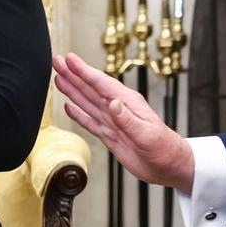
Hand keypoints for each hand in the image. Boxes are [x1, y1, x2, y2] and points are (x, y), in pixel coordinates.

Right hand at [52, 52, 194, 191]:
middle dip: (73, 74)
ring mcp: (113, 122)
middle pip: (90, 88)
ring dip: (72, 90)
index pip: (102, 83)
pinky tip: (68, 107)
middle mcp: (118, 109)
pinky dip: (78, 114)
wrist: (168, 166)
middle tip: (56, 61)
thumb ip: (128, 120)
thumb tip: (113, 103)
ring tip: (58, 78)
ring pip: (87, 102)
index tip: (70, 59)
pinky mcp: (110, 135)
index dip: (84, 71)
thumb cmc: (164, 148)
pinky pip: (90, 121)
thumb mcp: (147, 134)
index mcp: (128, 103)